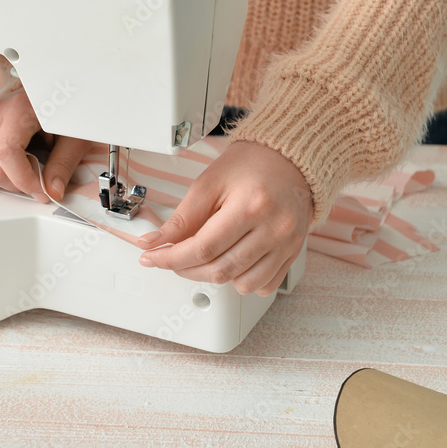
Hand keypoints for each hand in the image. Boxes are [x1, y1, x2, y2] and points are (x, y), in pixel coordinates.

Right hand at [0, 88, 91, 202]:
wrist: (53, 93)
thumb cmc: (63, 111)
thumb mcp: (74, 135)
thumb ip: (63, 163)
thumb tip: (52, 190)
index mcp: (17, 108)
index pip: (6, 153)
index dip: (24, 180)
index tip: (42, 191)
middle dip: (15, 185)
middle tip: (37, 179)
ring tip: (20, 171)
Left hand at [136, 141, 312, 295]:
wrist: (287, 160)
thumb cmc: (250, 165)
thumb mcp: (209, 183)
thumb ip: (182, 218)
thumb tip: (153, 243)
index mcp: (251, 206)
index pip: (203, 248)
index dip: (171, 258)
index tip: (153, 258)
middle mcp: (274, 228)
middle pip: (220, 270)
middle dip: (187, 270)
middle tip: (172, 259)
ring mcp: (287, 244)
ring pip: (242, 285)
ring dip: (215, 277)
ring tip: (206, 256)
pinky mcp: (293, 254)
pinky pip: (264, 286)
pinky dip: (243, 281)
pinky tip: (233, 261)